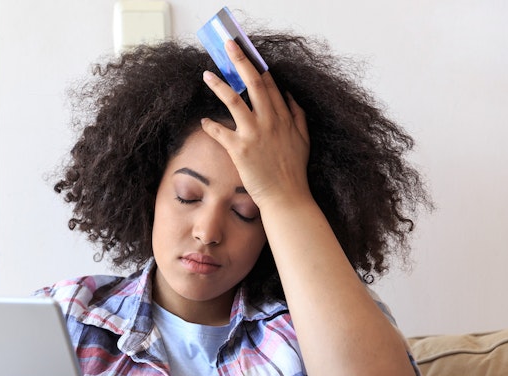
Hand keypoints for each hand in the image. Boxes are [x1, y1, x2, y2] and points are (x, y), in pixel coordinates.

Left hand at [200, 39, 310, 208]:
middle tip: (229, 46)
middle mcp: (270, 121)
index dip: (258, 67)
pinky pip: (220, 132)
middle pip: (254, 83)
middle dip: (240, 61)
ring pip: (234, 101)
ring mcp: (254, 134)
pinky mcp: (239, 149)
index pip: (270, 85)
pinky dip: (210, 125)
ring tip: (207, 74)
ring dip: (219, 85)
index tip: (247, 53)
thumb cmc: (294, 170)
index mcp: (284, 117)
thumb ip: (298, 114)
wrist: (287, 197)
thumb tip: (289, 95)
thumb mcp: (304, 138)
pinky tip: (203, 121)